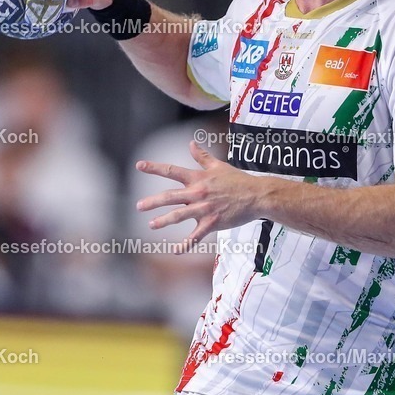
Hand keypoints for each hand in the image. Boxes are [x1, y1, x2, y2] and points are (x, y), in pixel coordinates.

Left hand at [136, 141, 265, 251]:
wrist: (256, 196)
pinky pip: (196, 236)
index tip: (139, 165)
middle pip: (170, 196)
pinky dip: (185, 244)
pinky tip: (176, 250)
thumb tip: (191, 144)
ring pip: (179, 215)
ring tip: (151, 224)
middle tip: (138, 206)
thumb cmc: (238, 180)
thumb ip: (202, 157)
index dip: (154, 168)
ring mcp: (204, 209)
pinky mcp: (212, 223)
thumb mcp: (219, 166)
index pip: (172, 171)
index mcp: (198, 178)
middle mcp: (198, 193)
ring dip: (163, 220)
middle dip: (152, 202)